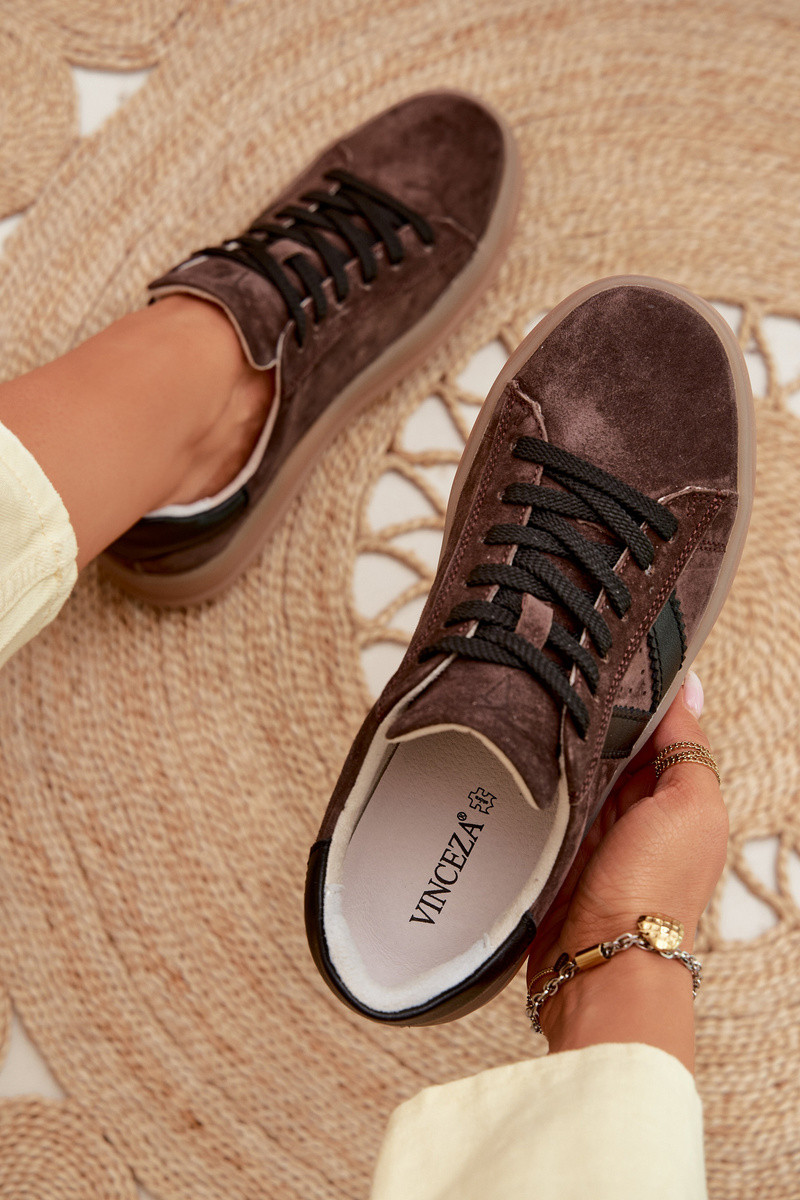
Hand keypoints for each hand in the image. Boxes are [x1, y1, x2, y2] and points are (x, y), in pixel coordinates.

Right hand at [526, 673, 727, 1070]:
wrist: (598, 961)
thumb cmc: (653, 891)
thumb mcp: (690, 805)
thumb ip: (688, 746)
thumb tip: (689, 686)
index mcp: (675, 794)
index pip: (653, 726)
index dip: (632, 693)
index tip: (605, 655)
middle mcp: (634, 810)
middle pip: (606, 744)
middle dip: (586, 717)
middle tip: (558, 676)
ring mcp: (590, 829)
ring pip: (570, 767)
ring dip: (554, 747)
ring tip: (530, 708)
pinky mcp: (553, 848)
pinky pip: (541, 801)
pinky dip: (533, 782)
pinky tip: (515, 757)